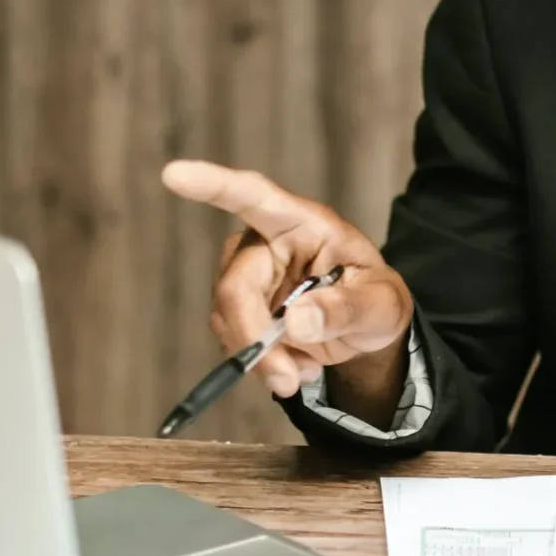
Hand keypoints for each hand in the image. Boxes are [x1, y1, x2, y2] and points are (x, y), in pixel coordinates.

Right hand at [161, 160, 414, 415]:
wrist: (366, 328)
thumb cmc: (376, 300)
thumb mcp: (381, 306)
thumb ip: (346, 310)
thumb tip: (296, 321)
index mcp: (303, 223)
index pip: (253, 196)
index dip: (213, 184)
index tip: (174, 174)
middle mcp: (265, 242)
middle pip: (235, 286)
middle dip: (255, 339)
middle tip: (288, 381)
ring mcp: (248, 274)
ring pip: (226, 318)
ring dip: (260, 357)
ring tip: (304, 370)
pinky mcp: (240, 306)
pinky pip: (231, 338)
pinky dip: (259, 363)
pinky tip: (293, 365)